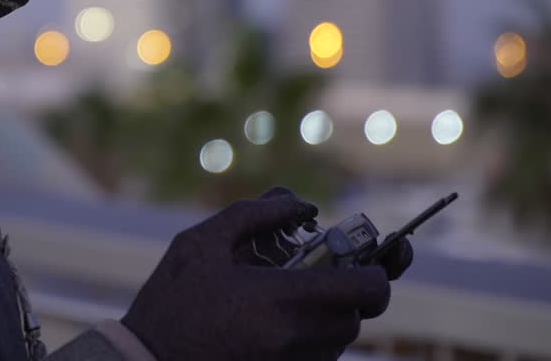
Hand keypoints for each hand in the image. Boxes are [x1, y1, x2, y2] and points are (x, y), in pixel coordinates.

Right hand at [122, 188, 390, 360]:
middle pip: (357, 315)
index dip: (379, 270)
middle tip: (317, 270)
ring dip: (327, 314)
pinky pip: (317, 356)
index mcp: (282, 299)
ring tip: (284, 297)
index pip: (368, 289)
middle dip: (345, 290)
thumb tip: (301, 204)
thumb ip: (255, 215)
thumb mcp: (201, 243)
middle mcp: (298, 337)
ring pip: (339, 338)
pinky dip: (309, 336)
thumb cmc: (171, 300)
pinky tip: (272, 321)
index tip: (362, 258)